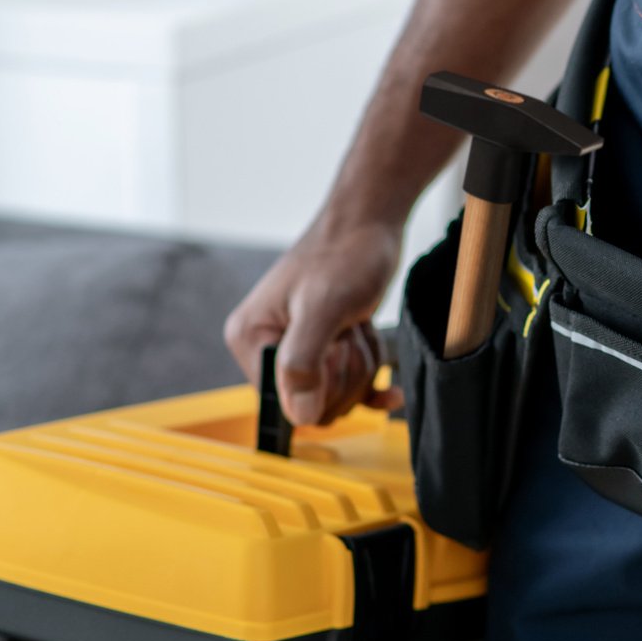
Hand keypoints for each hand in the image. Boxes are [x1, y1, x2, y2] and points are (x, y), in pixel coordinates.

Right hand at [224, 216, 402, 425]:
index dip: (320, 387)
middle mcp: (267, 348)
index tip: (334, 347)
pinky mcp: (327, 349)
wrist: (370, 224)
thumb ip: (304, 363)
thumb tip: (299, 416)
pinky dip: (372, 386)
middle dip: (346, 373)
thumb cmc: (345, 256)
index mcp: (250, 339)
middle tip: (349, 330)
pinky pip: (350, 391)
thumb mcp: (324, 308)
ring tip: (358, 326)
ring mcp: (299, 350)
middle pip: (314, 403)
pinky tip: (391, 390)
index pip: (283, 403)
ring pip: (338, 396)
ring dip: (362, 366)